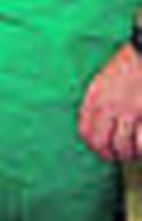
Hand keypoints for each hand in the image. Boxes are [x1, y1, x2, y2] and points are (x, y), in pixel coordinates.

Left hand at [78, 43, 141, 161]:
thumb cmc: (129, 65)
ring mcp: (129, 110)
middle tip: (118, 156)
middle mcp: (108, 105)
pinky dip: (141, 148)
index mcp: (95, 97)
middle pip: (101, 142)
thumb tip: (94, 122)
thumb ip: (97, 100)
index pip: (85, 130)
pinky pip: (141, 142)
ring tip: (133, 152)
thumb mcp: (103, 79)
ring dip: (128, 153)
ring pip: (122, 145)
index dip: (93, 144)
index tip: (101, 148)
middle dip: (109, 153)